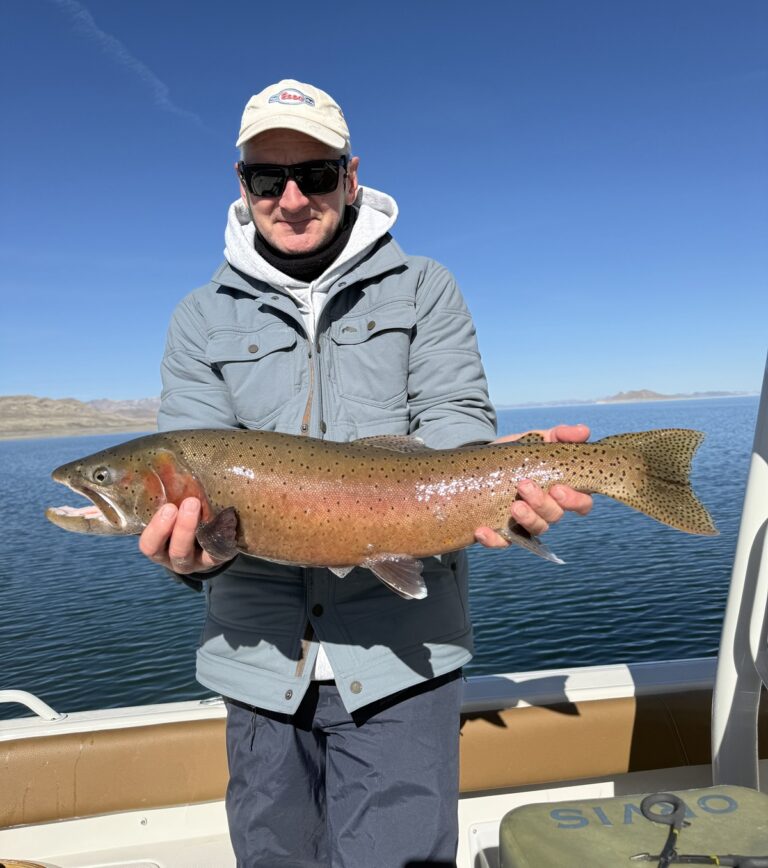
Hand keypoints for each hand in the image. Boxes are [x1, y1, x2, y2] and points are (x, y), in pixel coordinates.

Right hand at [138, 497, 230, 574]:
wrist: (206, 536)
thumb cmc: (179, 516)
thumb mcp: (171, 510)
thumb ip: (167, 497)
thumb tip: (166, 464)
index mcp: (160, 548)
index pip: (149, 545)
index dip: (157, 529)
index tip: (168, 507)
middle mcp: (176, 559)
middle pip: (176, 551)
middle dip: (182, 528)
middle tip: (190, 502)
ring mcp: (198, 562)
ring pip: (198, 552)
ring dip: (200, 530)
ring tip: (205, 507)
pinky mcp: (217, 559)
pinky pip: (219, 552)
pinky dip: (223, 536)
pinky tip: (227, 518)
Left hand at [474, 424, 592, 547]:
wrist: (479, 463)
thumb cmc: (516, 454)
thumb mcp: (535, 440)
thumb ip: (559, 435)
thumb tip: (584, 431)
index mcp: (560, 490)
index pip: (581, 503)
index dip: (575, 500)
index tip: (557, 488)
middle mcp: (545, 510)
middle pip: (555, 516)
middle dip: (542, 503)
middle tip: (525, 486)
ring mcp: (524, 522)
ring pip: (535, 530)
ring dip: (526, 519)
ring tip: (513, 506)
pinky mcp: (502, 531)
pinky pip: (501, 542)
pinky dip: (492, 539)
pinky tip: (481, 530)